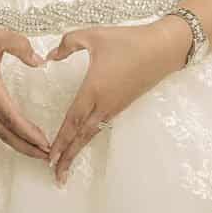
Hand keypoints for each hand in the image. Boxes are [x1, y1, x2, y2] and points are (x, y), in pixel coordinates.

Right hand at [0, 19, 51, 159]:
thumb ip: (21, 46)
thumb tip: (40, 61)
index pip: (11, 118)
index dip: (28, 132)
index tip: (45, 143)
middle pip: (6, 134)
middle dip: (28, 147)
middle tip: (48, 156)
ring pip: (0, 132)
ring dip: (19, 143)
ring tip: (38, 149)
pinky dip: (10, 134)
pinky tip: (19, 133)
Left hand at [45, 19, 188, 185]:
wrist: (162, 49)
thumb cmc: (127, 41)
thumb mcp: (93, 35)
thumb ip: (68, 43)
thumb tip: (49, 56)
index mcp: (94, 89)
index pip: (73, 120)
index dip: (60, 140)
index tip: (49, 157)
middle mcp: (104, 103)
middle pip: (82, 135)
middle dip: (68, 156)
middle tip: (55, 176)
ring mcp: (115, 106)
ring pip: (92, 133)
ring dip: (78, 149)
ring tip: (66, 164)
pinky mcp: (123, 104)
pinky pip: (101, 125)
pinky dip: (89, 136)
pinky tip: (83, 139)